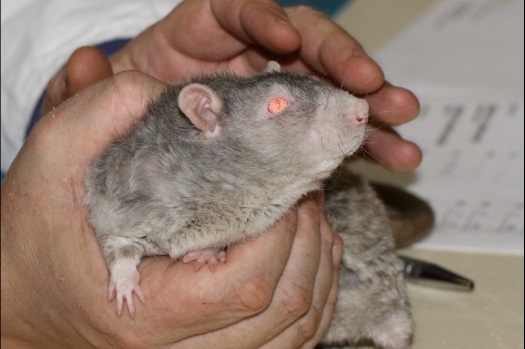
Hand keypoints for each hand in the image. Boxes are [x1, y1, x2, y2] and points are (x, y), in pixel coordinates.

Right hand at [1, 70, 342, 347]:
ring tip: (312, 217)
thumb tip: (165, 92)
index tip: (285, 184)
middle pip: (285, 309)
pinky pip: (288, 342)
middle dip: (309, 241)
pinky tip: (311, 258)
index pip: (248, 283)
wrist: (20, 301)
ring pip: (295, 331)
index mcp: (150, 312)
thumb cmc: (31, 243)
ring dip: (319, 269)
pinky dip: (313, 301)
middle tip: (305, 191)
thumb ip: (96, 116)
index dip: (282, 232)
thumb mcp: (47, 168)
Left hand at [42, 0, 420, 172]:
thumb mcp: (109, 103)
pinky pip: (334, 128)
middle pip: (303, 42)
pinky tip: (394, 155)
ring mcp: (279, 92)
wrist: (146, 151)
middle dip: (340, 60)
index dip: (262, 18)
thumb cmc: (129, 119)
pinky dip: (364, 140)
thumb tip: (84, 65)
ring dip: (369, 104)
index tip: (284, 38)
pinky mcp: (294, 127)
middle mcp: (249, 58)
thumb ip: (91, 88)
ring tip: (402, 124)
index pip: (235, 11)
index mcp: (201, 39)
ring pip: (331, 87)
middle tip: (371, 84)